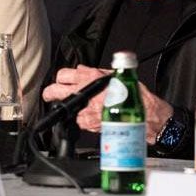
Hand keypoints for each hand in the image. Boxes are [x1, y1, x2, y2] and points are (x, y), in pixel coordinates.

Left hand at [43, 65, 174, 134]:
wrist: (145, 115)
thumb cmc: (135, 96)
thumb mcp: (116, 75)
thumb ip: (97, 73)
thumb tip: (86, 71)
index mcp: (90, 77)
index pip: (63, 74)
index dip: (61, 78)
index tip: (61, 81)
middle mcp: (84, 93)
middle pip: (54, 91)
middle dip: (50, 93)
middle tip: (52, 95)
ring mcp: (84, 110)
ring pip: (64, 108)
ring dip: (68, 107)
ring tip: (76, 107)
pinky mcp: (88, 124)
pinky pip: (77, 121)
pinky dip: (81, 118)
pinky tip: (89, 116)